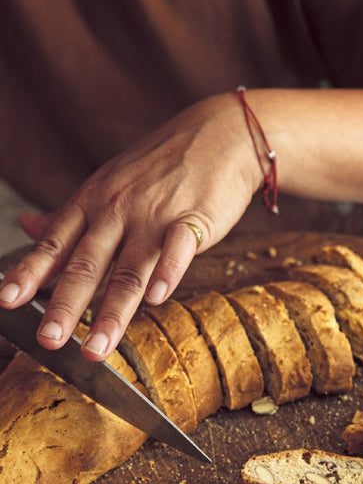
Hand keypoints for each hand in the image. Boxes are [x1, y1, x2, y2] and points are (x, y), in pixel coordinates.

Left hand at [0, 94, 260, 359]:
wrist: (220, 135)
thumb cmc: (162, 165)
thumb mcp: (107, 184)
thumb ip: (68, 214)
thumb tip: (26, 226)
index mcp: (93, 203)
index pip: (55, 244)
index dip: (29, 273)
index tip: (6, 301)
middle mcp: (118, 211)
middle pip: (87, 264)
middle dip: (65, 305)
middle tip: (49, 340)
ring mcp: (155, 215)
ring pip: (129, 269)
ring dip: (112, 312)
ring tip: (97, 347)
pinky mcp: (194, 218)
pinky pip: (178, 248)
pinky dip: (168, 272)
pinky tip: (158, 298)